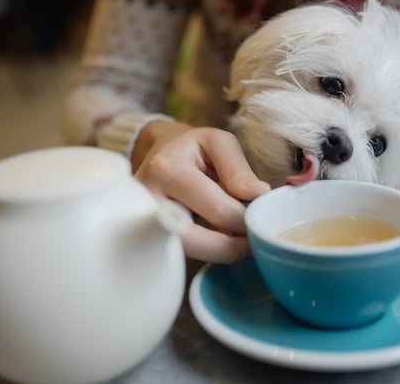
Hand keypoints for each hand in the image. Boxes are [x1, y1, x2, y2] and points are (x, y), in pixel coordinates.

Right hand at [132, 120, 269, 262]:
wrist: (156, 155)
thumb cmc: (191, 149)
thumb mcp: (218, 143)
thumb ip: (238, 168)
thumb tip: (258, 194)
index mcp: (166, 170)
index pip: (216, 208)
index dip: (244, 221)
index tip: (258, 220)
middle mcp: (146, 199)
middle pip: (193, 240)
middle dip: (230, 247)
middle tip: (251, 242)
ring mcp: (141, 223)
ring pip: (184, 254)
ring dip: (217, 254)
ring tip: (237, 242)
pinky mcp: (144, 238)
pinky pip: (177, 256)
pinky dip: (203, 254)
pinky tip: (217, 244)